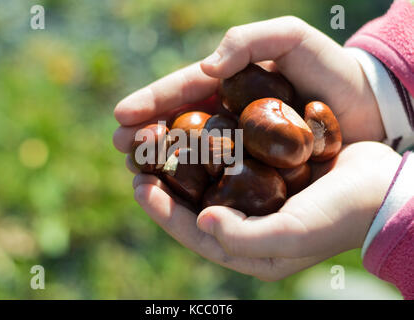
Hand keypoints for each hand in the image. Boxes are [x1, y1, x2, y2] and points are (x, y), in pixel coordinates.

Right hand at [114, 16, 384, 155]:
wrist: (369, 110)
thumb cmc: (332, 71)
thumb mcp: (293, 38)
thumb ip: (249, 41)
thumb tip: (208, 68)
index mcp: (229, 82)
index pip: (183, 90)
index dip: (151, 101)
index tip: (122, 115)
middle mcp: (227, 113)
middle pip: (178, 123)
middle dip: (146, 133)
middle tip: (120, 146)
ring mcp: (238, 142)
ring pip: (191, 151)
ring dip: (161, 160)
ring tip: (136, 169)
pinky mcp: (254, 169)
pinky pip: (216, 175)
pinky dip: (192, 181)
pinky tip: (173, 190)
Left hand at [132, 142, 400, 280]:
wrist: (379, 188)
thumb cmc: (338, 216)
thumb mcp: (292, 235)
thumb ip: (245, 237)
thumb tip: (202, 221)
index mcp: (246, 249)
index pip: (192, 233)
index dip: (163, 212)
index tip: (139, 187)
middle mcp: (244, 225)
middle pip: (192, 206)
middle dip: (163, 185)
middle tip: (136, 161)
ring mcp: (253, 199)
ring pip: (204, 182)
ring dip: (179, 163)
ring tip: (155, 142)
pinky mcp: (262, 174)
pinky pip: (224, 162)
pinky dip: (206, 148)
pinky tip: (192, 130)